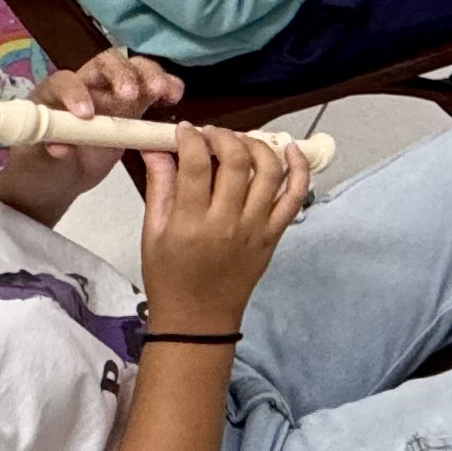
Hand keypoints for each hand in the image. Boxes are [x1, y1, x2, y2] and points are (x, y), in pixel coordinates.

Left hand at [10, 51, 183, 197]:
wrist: (59, 176)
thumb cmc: (41, 162)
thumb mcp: (37, 158)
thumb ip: (47, 148)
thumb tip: (61, 147)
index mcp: (55, 94)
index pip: (65, 81)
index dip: (75, 93)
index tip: (86, 116)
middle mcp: (87, 85)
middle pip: (106, 62)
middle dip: (121, 73)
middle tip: (131, 95)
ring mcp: (113, 94)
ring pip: (134, 68)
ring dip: (149, 74)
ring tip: (162, 90)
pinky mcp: (134, 107)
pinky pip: (152, 90)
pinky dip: (166, 87)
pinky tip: (174, 96)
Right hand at [134, 123, 307, 340]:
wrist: (198, 320)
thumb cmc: (169, 278)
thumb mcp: (153, 233)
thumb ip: (159, 187)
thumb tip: (156, 148)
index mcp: (191, 223)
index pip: (197, 164)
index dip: (192, 137)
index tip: (185, 130)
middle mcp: (227, 223)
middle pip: (237, 162)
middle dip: (224, 136)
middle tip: (211, 134)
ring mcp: (256, 229)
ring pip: (269, 172)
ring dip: (258, 145)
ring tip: (241, 140)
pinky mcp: (274, 236)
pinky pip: (294, 197)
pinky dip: (299, 169)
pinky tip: (290, 149)